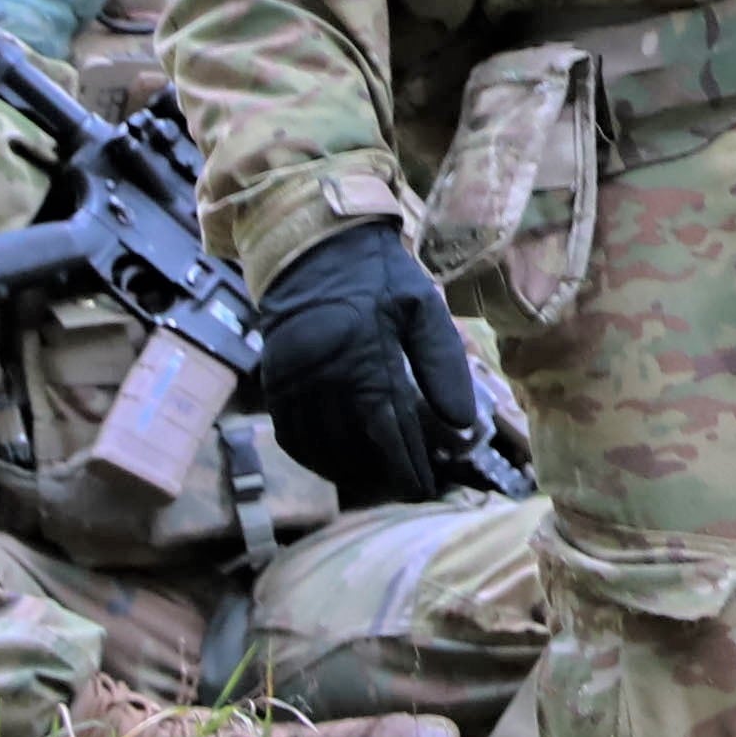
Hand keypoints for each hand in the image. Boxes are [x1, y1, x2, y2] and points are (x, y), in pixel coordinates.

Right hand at [253, 224, 479, 506]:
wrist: (312, 246)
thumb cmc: (378, 276)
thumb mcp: (421, 306)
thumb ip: (442, 364)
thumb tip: (461, 422)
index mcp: (366, 357)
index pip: (391, 430)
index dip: (408, 465)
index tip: (426, 490)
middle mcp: (324, 376)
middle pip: (357, 444)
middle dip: (386, 471)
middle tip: (411, 487)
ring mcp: (293, 381)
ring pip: (323, 445)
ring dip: (352, 469)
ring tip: (380, 479)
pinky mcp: (273, 380)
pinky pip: (290, 435)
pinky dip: (313, 457)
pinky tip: (337, 464)